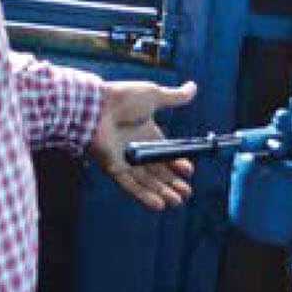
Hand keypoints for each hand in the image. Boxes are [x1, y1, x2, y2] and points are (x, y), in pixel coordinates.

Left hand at [89, 78, 197, 210]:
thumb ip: (176, 97)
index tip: (189, 170)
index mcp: (148, 134)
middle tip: (187, 193)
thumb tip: (194, 86)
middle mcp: (138, 149)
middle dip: (174, 184)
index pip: (166, 155)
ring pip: (147, 182)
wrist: (97, 104)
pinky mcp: (113, 168)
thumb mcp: (154, 95)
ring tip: (177, 201)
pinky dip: (144, 196)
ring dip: (163, 193)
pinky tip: (159, 205)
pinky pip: (130, 185)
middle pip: (159, 172)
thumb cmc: (124, 98)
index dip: (178, 164)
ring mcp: (125, 160)